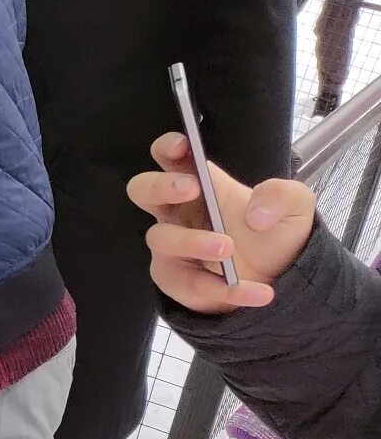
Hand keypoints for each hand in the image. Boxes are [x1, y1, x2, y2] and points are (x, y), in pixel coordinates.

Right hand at [125, 132, 316, 314]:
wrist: (281, 280)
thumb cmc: (275, 235)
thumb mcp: (295, 207)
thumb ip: (282, 196)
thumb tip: (256, 215)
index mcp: (200, 185)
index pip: (170, 158)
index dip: (168, 148)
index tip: (183, 146)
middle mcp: (178, 213)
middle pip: (143, 190)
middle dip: (160, 186)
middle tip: (191, 189)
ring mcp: (172, 248)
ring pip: (161, 239)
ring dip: (192, 241)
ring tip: (227, 249)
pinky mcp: (178, 281)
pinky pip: (188, 285)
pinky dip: (223, 290)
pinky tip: (257, 292)